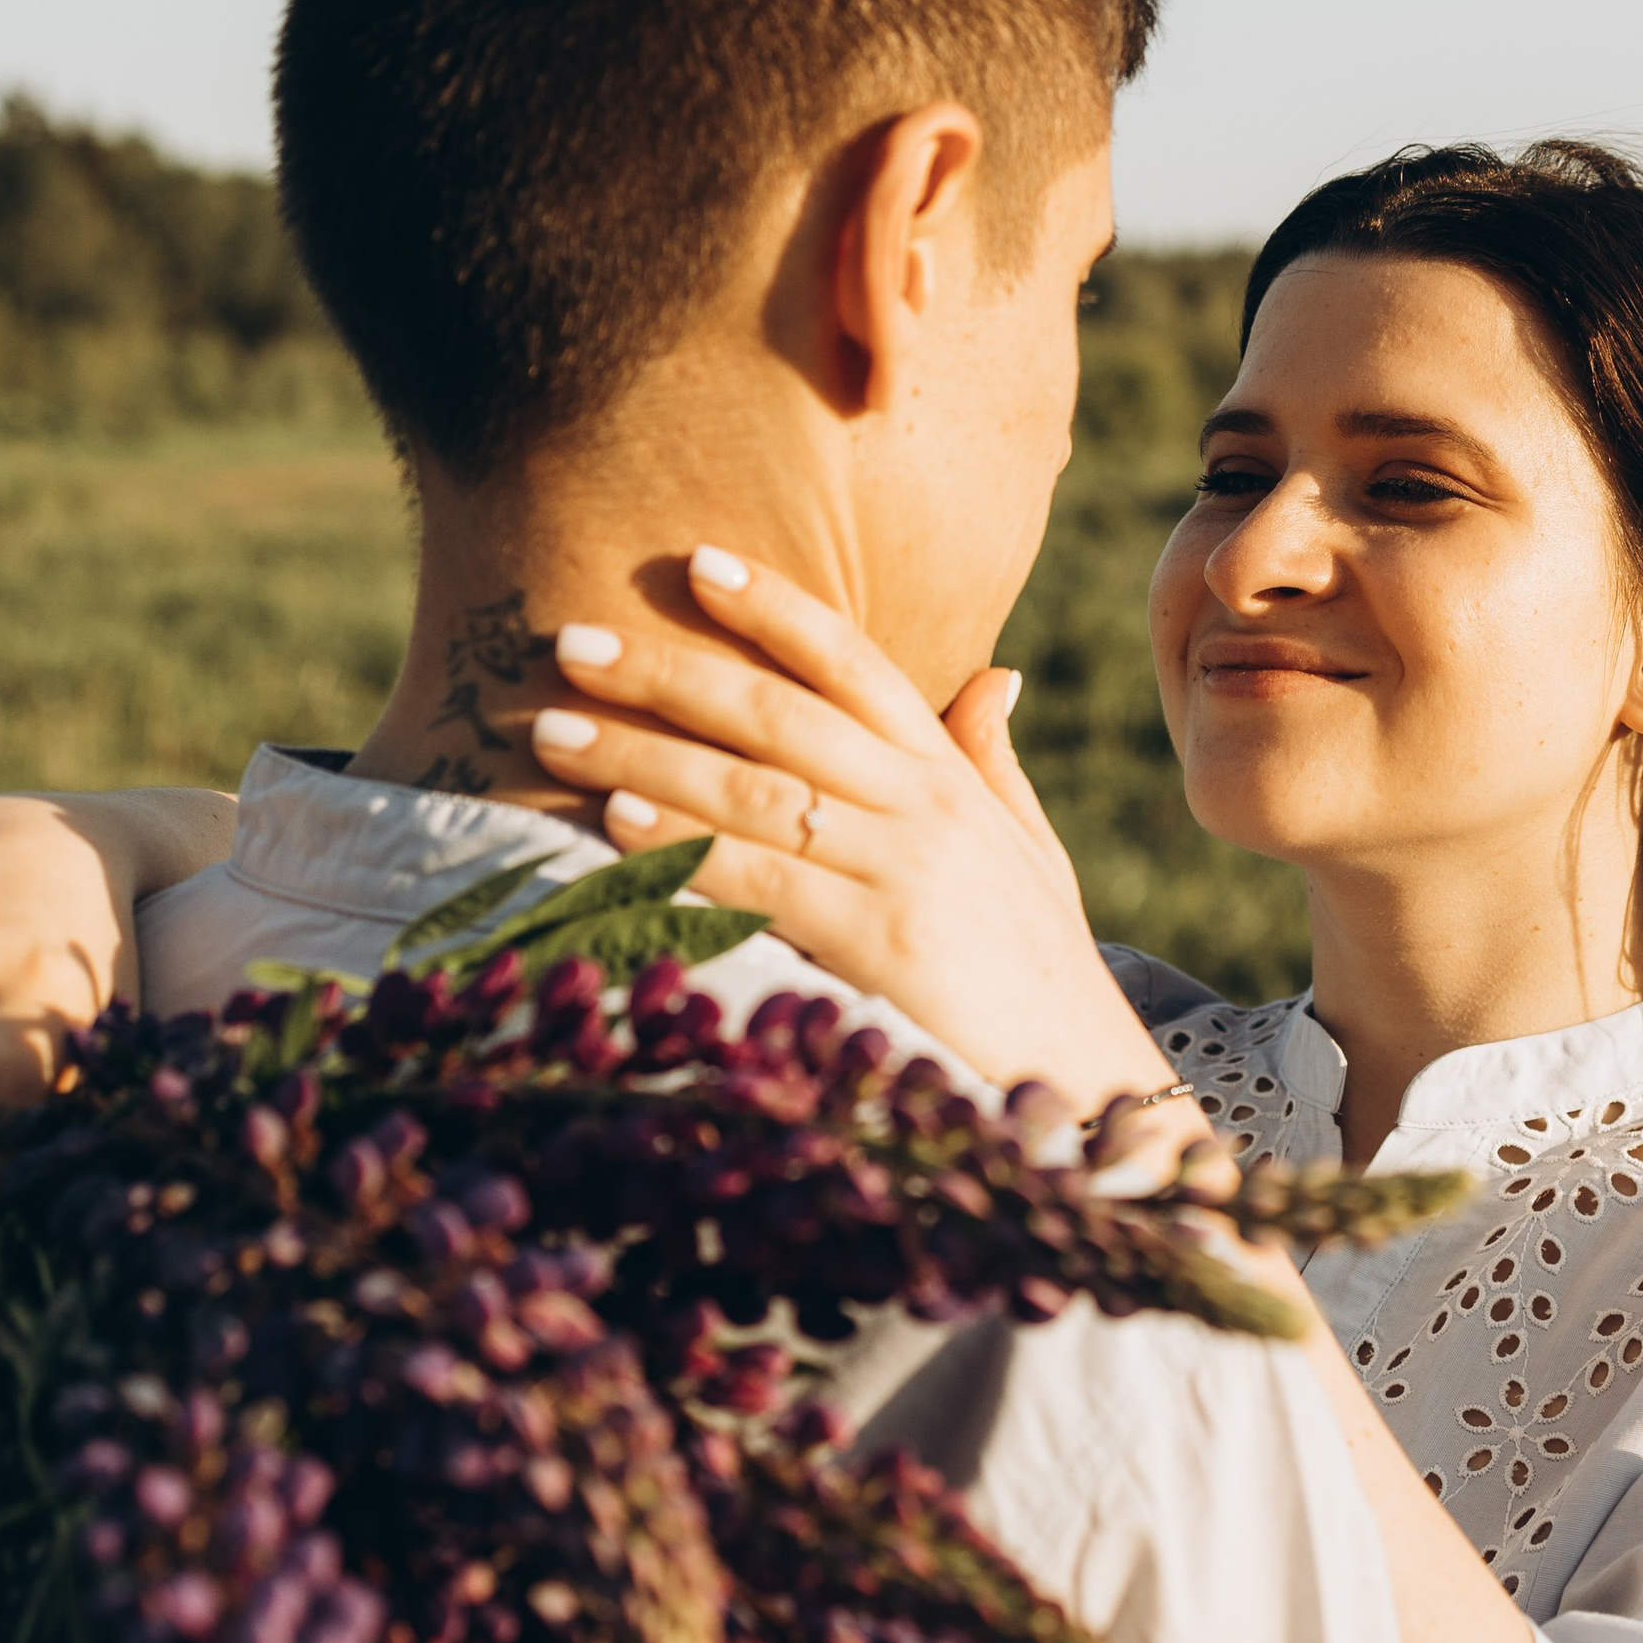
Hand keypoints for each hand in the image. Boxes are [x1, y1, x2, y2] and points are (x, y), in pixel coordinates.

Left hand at [529, 550, 1182, 1121]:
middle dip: (667, 673)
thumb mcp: (1030, 849)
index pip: (854, 663)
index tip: (693, 561)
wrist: (1088, 1080)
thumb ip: (991, 761)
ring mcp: (907, 873)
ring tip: (554, 734)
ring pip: (756, 791)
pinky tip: (621, 825)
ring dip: (645, 757)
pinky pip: (768, 884)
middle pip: (780, 714)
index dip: (775, 607)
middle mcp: (927, 807)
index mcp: (950, 775)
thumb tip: (993, 675)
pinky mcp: (885, 947)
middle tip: (567, 643)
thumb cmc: (1041, 968)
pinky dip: (688, 851)